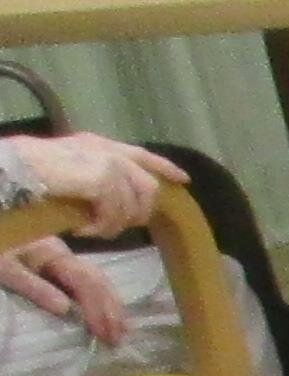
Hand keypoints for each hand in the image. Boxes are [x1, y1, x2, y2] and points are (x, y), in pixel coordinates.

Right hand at [0, 132, 180, 235]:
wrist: (9, 171)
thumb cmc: (28, 174)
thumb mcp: (67, 173)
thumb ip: (94, 180)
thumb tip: (118, 202)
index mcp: (97, 144)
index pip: (142, 155)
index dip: (164, 167)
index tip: (183, 181)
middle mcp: (105, 149)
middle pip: (148, 186)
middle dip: (137, 212)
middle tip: (110, 227)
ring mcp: (106, 161)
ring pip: (135, 203)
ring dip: (115, 224)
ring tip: (92, 230)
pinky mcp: (102, 177)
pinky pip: (116, 212)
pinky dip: (101, 226)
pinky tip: (82, 230)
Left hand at [1, 236, 126, 344]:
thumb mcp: (7, 269)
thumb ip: (34, 287)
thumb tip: (66, 309)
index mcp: (54, 253)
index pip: (85, 282)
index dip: (96, 308)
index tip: (103, 333)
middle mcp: (67, 255)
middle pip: (98, 281)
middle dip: (111, 310)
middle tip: (117, 338)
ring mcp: (66, 259)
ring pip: (99, 281)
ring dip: (112, 307)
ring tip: (122, 331)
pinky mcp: (62, 266)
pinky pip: (91, 283)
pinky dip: (104, 300)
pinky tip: (110, 314)